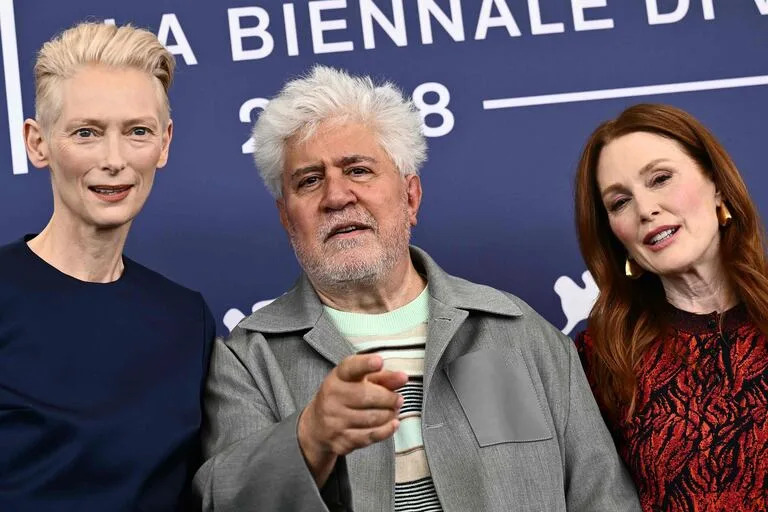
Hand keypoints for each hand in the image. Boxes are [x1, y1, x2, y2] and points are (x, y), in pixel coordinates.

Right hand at [298, 354, 407, 485]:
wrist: (317, 426)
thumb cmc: (345, 396)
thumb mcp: (359, 381)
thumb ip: (383, 377)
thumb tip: (403, 378)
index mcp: (337, 377)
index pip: (351, 368)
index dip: (365, 364)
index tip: (379, 361)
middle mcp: (332, 397)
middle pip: (367, 396)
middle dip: (388, 398)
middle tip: (398, 399)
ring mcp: (335, 420)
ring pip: (371, 418)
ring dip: (389, 414)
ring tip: (394, 411)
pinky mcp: (341, 440)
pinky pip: (370, 436)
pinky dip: (387, 430)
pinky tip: (393, 424)